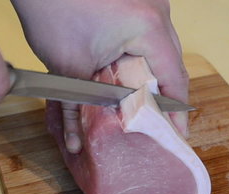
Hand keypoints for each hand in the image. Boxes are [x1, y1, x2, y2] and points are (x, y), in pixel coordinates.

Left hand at [12, 0, 188, 152]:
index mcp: (149, 27)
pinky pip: (151, 33)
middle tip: (161, 124)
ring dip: (155, 75)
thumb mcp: (67, 67)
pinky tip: (131, 73)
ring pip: (163, 47)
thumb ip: (76, 109)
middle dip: (167, 96)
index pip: (175, 78)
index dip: (176, 112)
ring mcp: (150, 0)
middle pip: (173, 63)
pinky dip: (145, 55)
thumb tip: (76, 143)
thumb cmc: (51, 7)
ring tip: (146, 103)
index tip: (177, 135)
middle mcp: (157, 10)